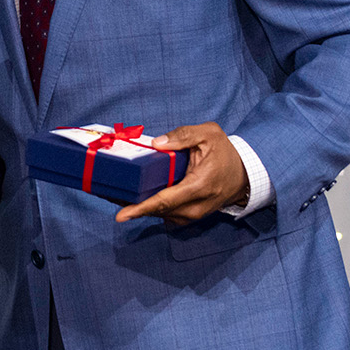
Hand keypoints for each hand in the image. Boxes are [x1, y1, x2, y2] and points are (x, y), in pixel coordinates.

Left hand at [113, 122, 247, 223]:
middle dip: (131, 205)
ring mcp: (193, 214)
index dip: (141, 209)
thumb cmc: (226, 153)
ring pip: (159, 214)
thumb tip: (157, 143)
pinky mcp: (189, 216)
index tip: (121, 215)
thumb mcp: (209, 134)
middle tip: (105, 193)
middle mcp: (195, 206)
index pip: (166, 200)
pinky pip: (165, 214)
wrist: (245, 175)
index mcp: (199, 186)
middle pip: (157, 210)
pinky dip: (149, 207)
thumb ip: (183, 135)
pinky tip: (134, 197)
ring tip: (114, 194)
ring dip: (138, 207)